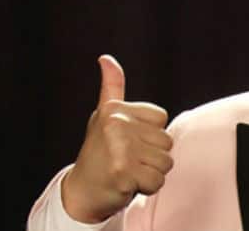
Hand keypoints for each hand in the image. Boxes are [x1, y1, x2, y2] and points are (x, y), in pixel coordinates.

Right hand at [61, 55, 173, 222]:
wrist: (81, 191)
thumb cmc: (99, 151)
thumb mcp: (104, 115)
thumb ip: (112, 86)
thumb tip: (105, 58)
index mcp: (116, 110)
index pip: (162, 119)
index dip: (150, 134)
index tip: (128, 141)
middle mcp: (116, 125)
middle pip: (166, 141)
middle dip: (152, 155)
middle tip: (127, 159)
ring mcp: (119, 149)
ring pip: (166, 162)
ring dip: (151, 172)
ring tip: (129, 170)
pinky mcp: (123, 172)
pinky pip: (158, 181)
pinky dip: (147, 187)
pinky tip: (128, 183)